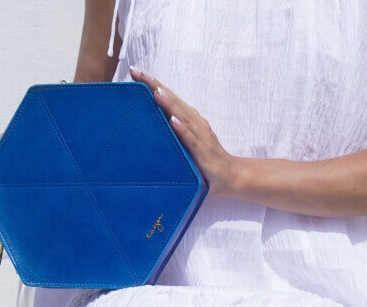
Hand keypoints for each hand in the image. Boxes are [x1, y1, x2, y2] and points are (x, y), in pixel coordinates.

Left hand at [130, 66, 235, 194]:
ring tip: (154, 90)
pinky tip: (173, 121)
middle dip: (155, 85)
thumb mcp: (183, 142)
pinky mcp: (202, 151)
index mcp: (188, 118)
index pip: (168, 97)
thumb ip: (168, 132)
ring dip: (168, 102)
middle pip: (172, 100)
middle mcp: (194, 121)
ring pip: (181, 115)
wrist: (231, 175)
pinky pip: (191, 139)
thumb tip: (144, 126)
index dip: (152, 84)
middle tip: (138, 72)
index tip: (135, 71)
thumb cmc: (203, 157)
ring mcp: (199, 135)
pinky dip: (182, 129)